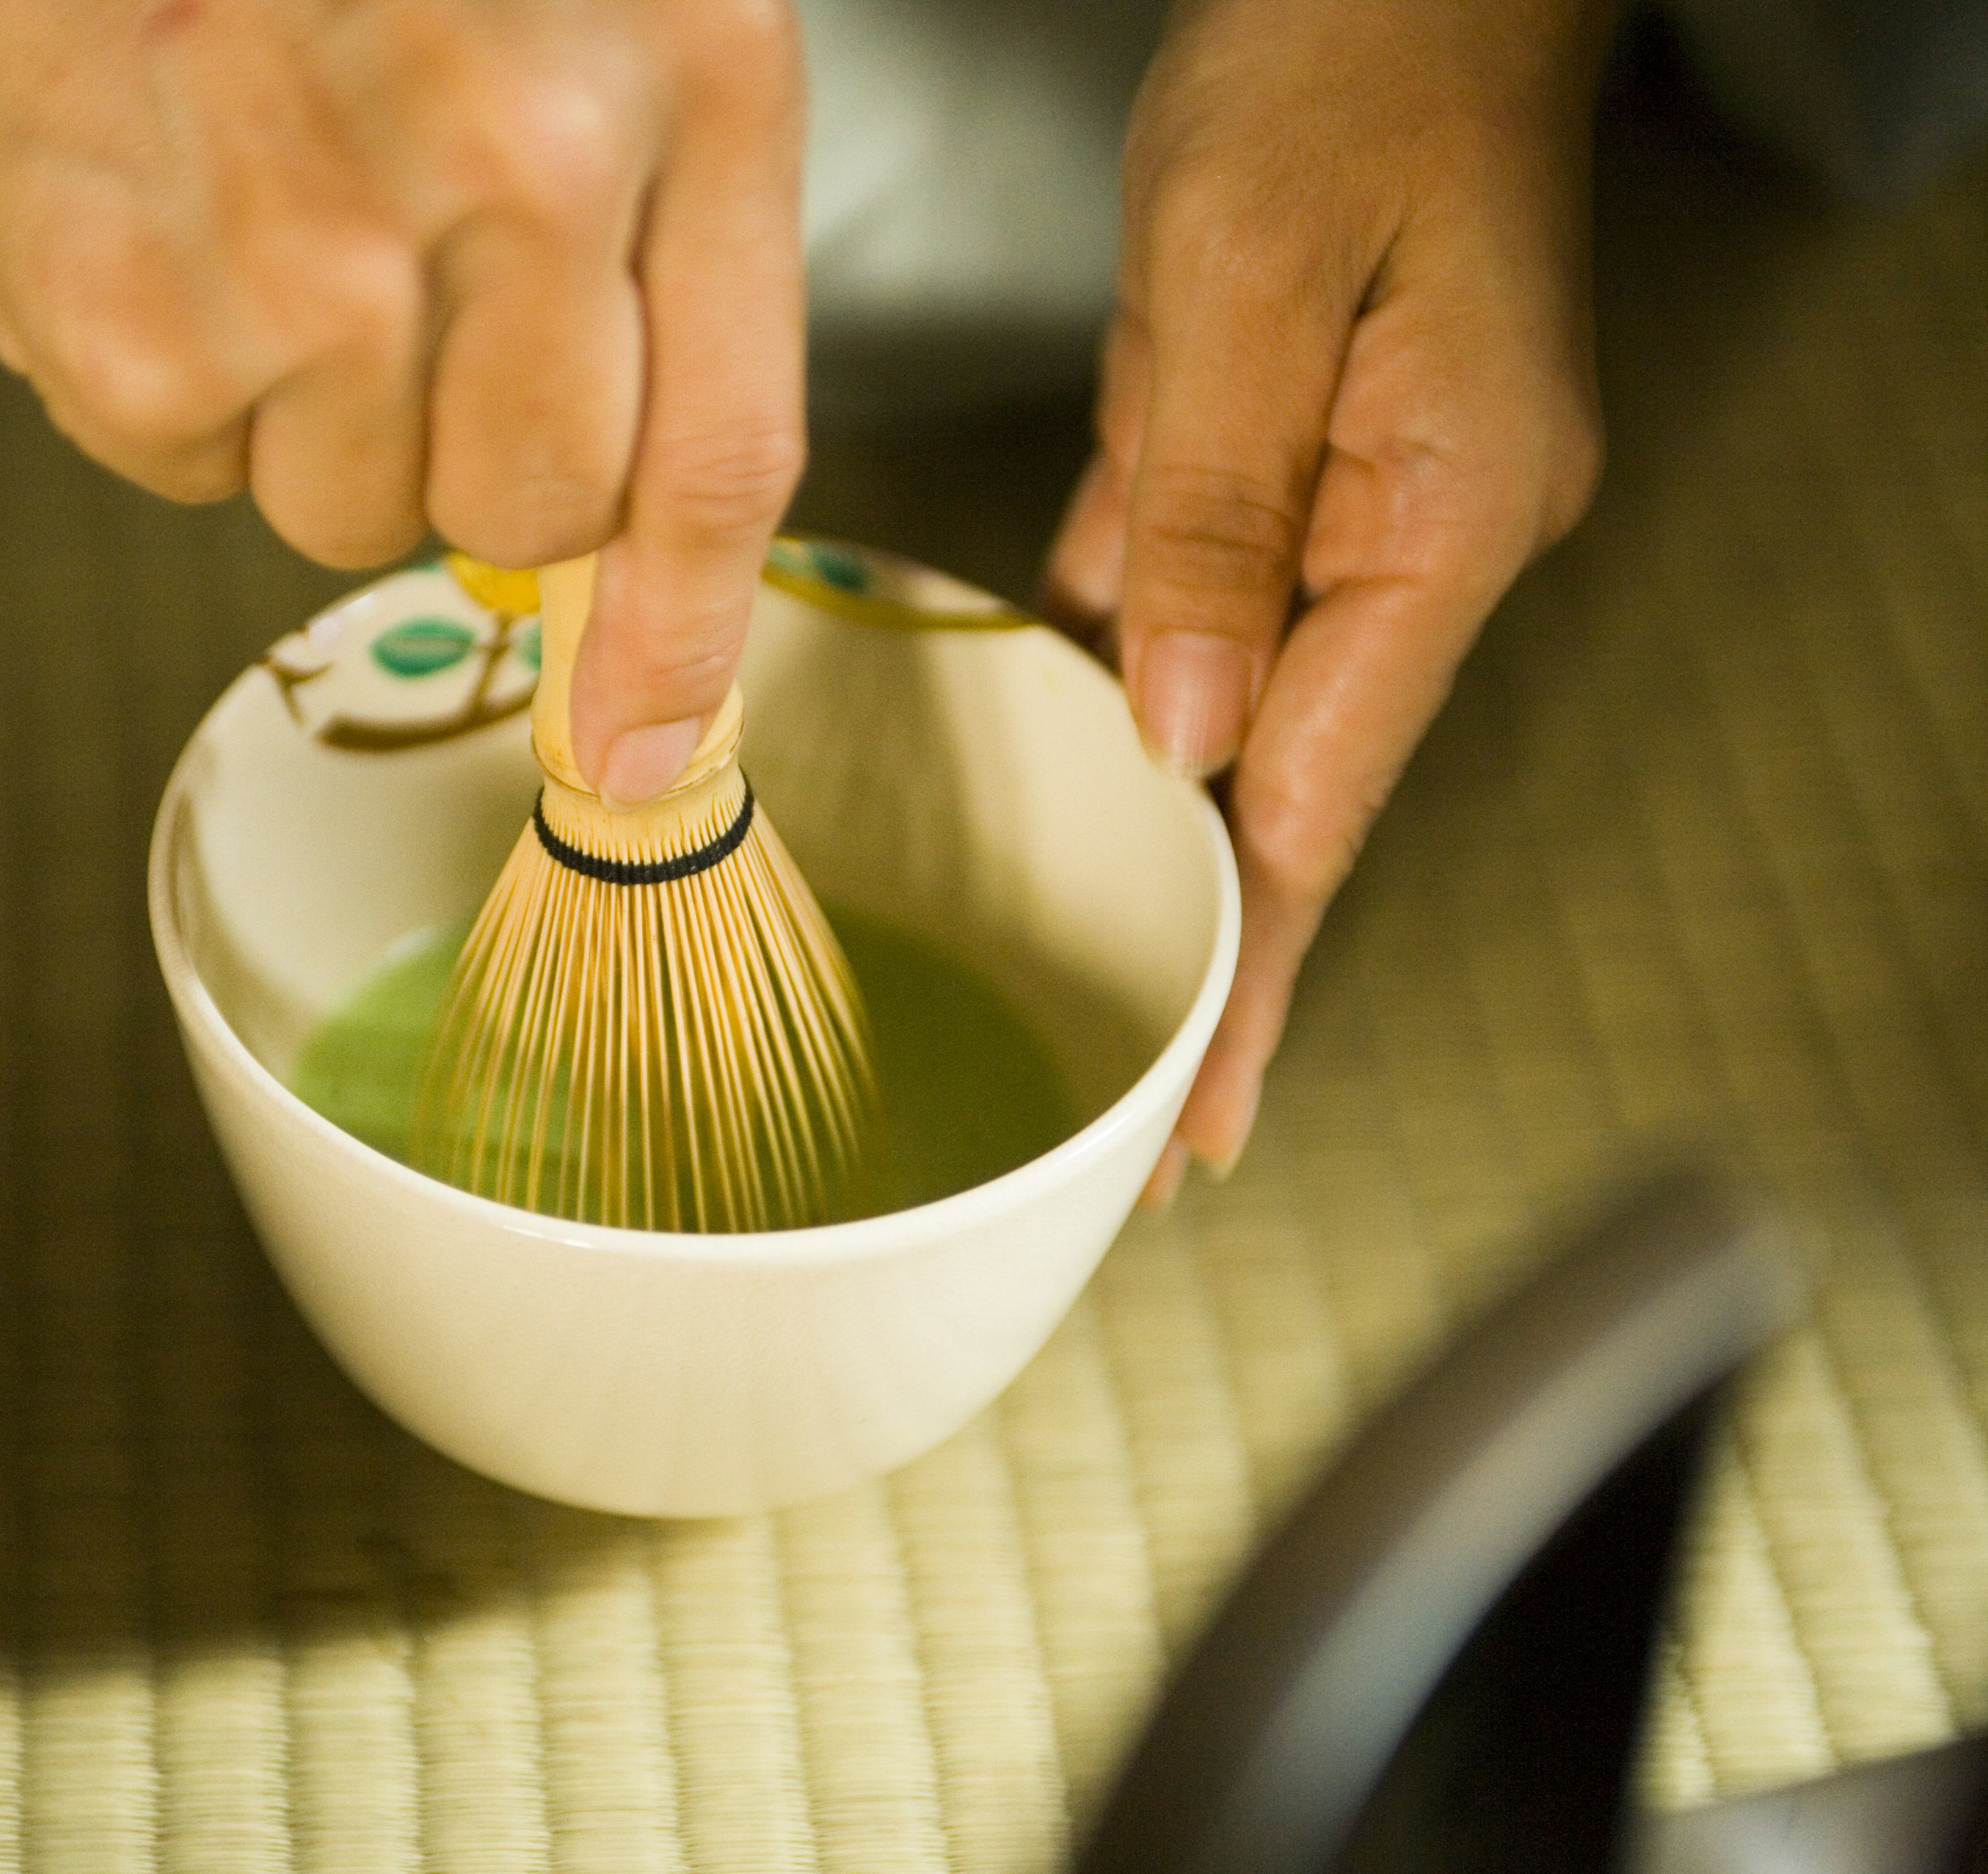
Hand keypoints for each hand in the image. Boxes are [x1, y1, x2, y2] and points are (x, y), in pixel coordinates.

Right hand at [0, 0, 808, 803]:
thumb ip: (643, 249)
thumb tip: (607, 568)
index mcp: (686, 76)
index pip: (719, 454)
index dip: (680, 640)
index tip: (645, 751)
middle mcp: (522, 168)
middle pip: (525, 510)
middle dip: (465, 456)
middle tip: (387, 299)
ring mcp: (319, 253)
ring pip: (342, 508)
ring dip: (303, 410)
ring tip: (254, 208)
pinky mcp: (132, 307)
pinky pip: (175, 467)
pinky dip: (158, 381)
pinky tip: (152, 212)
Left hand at [1045, 0, 1612, 1201]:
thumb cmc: (1347, 64)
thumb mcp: (1238, 277)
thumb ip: (1202, 512)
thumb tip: (1177, 732)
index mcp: (1437, 517)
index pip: (1328, 801)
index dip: (1256, 973)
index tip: (1203, 1118)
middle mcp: (1427, 538)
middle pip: (1300, 789)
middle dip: (1221, 951)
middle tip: (1151, 1127)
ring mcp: (1376, 506)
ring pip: (1250, 706)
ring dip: (1173, 832)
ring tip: (1112, 990)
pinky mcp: (1315, 460)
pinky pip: (1217, 598)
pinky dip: (1150, 670)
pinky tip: (1076, 742)